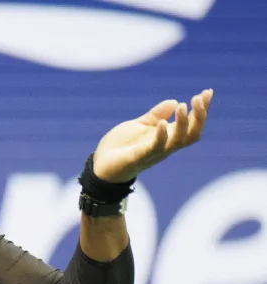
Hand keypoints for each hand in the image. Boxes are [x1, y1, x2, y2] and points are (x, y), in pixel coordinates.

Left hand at [92, 89, 213, 182]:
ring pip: (178, 141)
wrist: (101, 165)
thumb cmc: (121, 146)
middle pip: (192, 134)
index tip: (208, 92)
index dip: (202, 110)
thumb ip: (155, 115)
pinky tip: (162, 123)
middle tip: (198, 98)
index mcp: (167, 137)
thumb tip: (173, 101)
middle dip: (199, 116)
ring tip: (182, 105)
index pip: (192, 124)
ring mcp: (154, 153)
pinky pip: (155, 148)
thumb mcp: (139, 125)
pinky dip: (161, 136)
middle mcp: (166, 146)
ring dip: (183, 123)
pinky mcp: (139, 157)